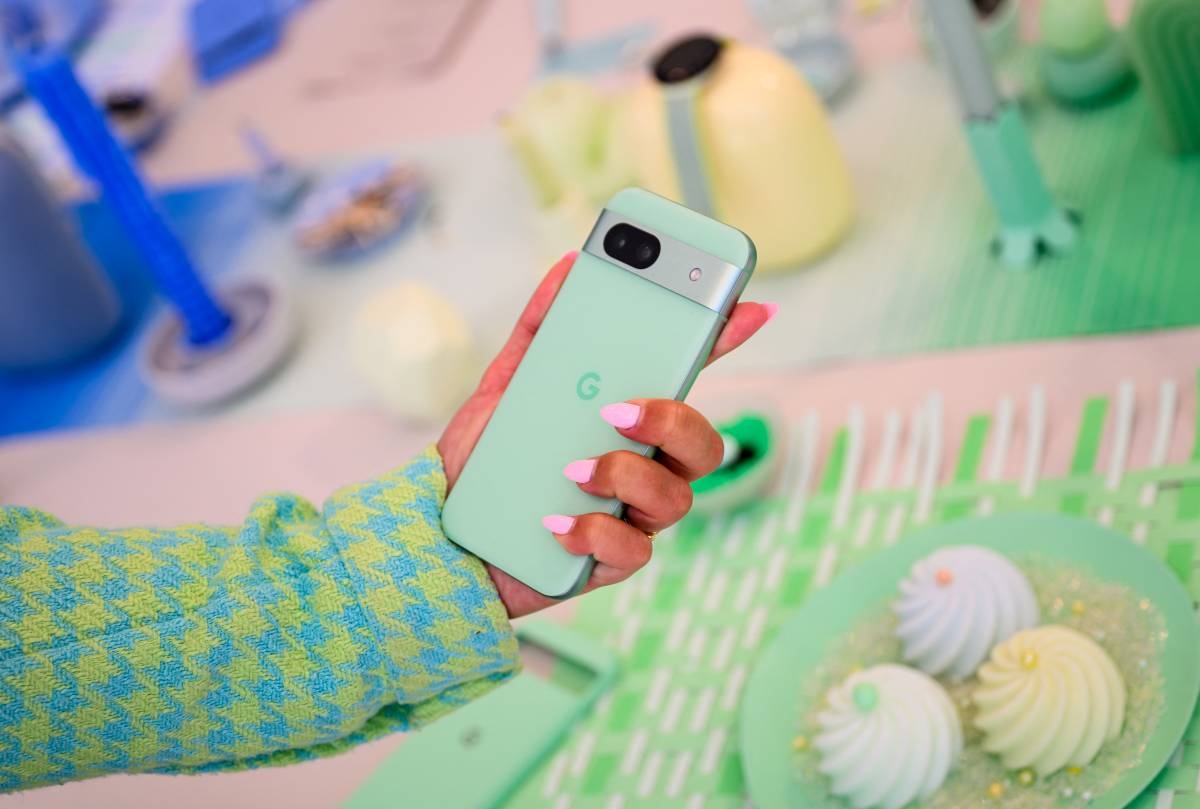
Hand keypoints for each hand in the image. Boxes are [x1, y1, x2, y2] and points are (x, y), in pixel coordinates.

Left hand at [438, 251, 775, 617]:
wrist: (446, 527)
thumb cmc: (492, 455)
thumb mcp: (508, 382)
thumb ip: (541, 328)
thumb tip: (568, 265)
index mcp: (631, 416)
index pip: (689, 376)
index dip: (727, 342)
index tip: (750, 308)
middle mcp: (645, 465)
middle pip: (703, 445)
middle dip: (672, 423)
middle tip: (616, 410)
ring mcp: (633, 514)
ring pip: (676, 499)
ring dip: (625, 477)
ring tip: (570, 470)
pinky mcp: (609, 561)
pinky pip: (631, 552)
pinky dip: (594, 533)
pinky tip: (555, 521)